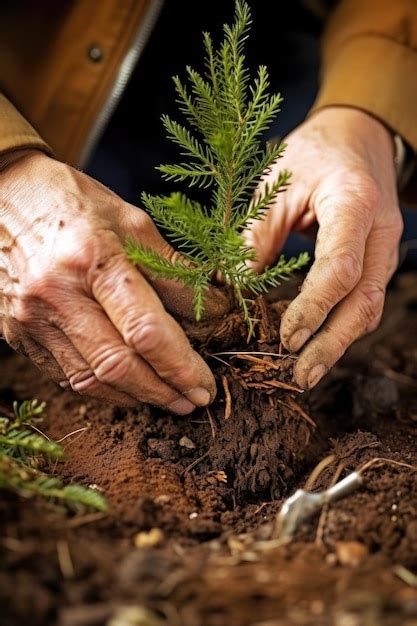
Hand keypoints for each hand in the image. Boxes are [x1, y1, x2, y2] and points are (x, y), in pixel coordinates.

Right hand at [0, 151, 228, 410]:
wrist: (5, 195)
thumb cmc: (75, 203)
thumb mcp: (132, 221)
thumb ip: (173, 269)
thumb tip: (216, 308)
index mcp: (92, 258)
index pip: (145, 330)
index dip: (181, 366)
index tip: (205, 384)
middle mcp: (57, 293)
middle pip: (118, 365)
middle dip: (163, 391)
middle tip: (193, 400)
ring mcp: (32, 318)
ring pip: (90, 380)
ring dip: (136, 397)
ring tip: (168, 398)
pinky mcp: (19, 332)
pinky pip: (66, 374)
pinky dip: (103, 388)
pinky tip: (128, 386)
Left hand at [245, 107, 402, 388]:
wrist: (357, 138)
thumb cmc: (312, 155)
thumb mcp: (276, 184)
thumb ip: (256, 235)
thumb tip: (233, 287)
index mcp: (354, 204)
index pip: (340, 268)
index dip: (313, 308)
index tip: (285, 338)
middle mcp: (381, 232)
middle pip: (364, 302)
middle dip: (331, 344)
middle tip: (299, 377)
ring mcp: (386, 250)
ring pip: (368, 309)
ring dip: (337, 344)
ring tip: (304, 372)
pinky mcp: (378, 262)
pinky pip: (364, 302)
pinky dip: (340, 327)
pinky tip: (316, 345)